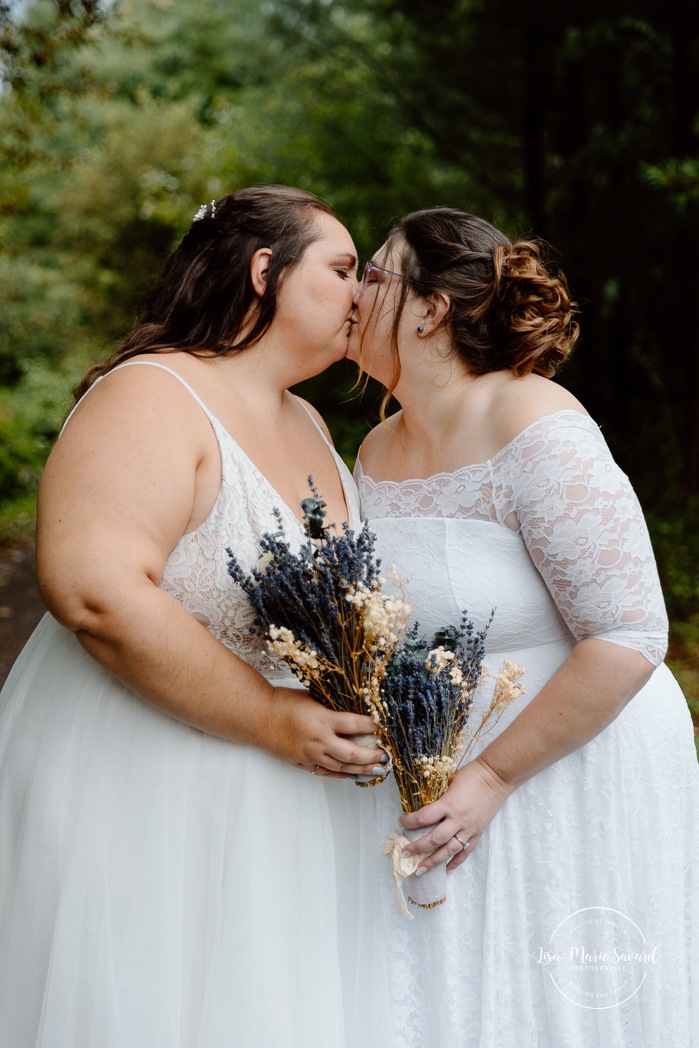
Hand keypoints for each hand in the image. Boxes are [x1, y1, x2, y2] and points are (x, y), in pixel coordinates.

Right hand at [263, 688, 386, 778]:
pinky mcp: (303, 764)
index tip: (382, 726)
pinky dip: (341, 774)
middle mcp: (320, 740)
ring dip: (361, 769)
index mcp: (323, 719)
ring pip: (341, 767)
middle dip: (372, 755)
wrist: (259, 717)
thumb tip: (353, 710)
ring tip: (376, 769)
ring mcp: (311, 755)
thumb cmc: (284, 702)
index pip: (355, 724)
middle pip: (352, 753)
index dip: (372, 726)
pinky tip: (352, 775)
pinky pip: (326, 772)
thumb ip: (331, 707)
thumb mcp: (312, 697)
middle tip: (385, 756)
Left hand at [399, 757, 513, 872]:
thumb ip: (440, 798)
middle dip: (417, 848)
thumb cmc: (473, 774)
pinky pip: (465, 852)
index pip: (424, 817)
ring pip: (449, 850)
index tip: (401, 822)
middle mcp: (458, 819)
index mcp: (449, 804)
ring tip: (420, 869)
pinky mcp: (478, 833)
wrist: (496, 776)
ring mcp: (469, 828)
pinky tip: (446, 870)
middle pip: (434, 839)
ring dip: (433, 861)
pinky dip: (455, 862)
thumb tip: (427, 808)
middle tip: (404, 853)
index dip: (410, 822)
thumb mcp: (451, 782)